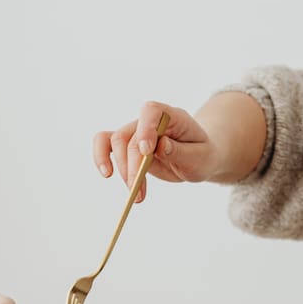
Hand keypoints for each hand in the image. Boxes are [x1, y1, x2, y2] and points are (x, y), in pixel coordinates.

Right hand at [92, 101, 217, 202]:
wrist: (197, 158)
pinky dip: (101, 157)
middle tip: (139, 191)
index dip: (145, 128)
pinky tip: (107, 174)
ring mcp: (136, 131)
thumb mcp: (200, 157)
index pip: (151, 111)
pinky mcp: (128, 145)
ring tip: (133, 192)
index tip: (146, 151)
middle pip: (130, 135)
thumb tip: (161, 145)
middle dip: (132, 165)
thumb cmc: (201, 155)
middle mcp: (150, 121)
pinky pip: (106, 144)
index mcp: (172, 116)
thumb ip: (181, 151)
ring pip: (114, 141)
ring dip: (120, 169)